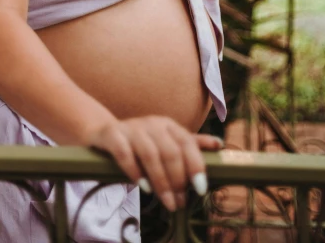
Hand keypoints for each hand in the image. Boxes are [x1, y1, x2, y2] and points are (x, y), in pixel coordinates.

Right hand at [85, 115, 223, 211]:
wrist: (105, 132)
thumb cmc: (141, 141)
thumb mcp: (166, 140)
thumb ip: (191, 144)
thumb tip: (219, 144)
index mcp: (168, 125)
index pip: (186, 142)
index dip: (195, 165)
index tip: (200, 189)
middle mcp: (151, 123)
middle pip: (169, 151)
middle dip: (177, 180)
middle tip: (180, 202)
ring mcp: (131, 128)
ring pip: (149, 154)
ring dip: (160, 181)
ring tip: (166, 201)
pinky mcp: (112, 135)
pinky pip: (124, 153)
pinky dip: (135, 171)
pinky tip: (143, 187)